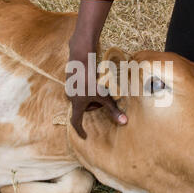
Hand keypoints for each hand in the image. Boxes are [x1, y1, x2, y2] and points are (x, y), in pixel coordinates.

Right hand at [67, 0, 127, 138]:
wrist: (81, 57)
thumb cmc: (92, 79)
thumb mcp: (104, 96)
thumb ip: (113, 110)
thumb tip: (124, 123)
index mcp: (77, 104)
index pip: (76, 122)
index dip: (80, 131)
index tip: (84, 136)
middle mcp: (70, 97)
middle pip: (81, 108)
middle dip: (92, 107)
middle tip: (102, 102)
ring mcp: (69, 87)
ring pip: (81, 97)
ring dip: (90, 97)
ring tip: (100, 89)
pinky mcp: (71, 78)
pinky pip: (80, 88)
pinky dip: (87, 88)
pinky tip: (95, 79)